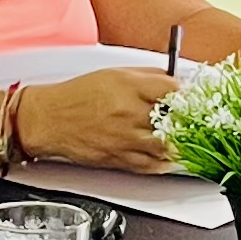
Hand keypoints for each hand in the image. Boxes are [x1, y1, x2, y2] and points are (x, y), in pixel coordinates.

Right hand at [21, 67, 179, 172]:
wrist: (48, 120)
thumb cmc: (77, 96)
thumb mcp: (113, 73)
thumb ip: (146, 76)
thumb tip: (173, 80)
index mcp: (130, 86)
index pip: (173, 89)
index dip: (184, 93)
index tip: (188, 97)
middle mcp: (130, 112)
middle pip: (175, 119)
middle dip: (186, 120)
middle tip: (191, 120)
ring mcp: (126, 138)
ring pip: (167, 146)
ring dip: (178, 144)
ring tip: (181, 139)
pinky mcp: (120, 159)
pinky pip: (152, 166)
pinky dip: (164, 162)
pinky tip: (167, 156)